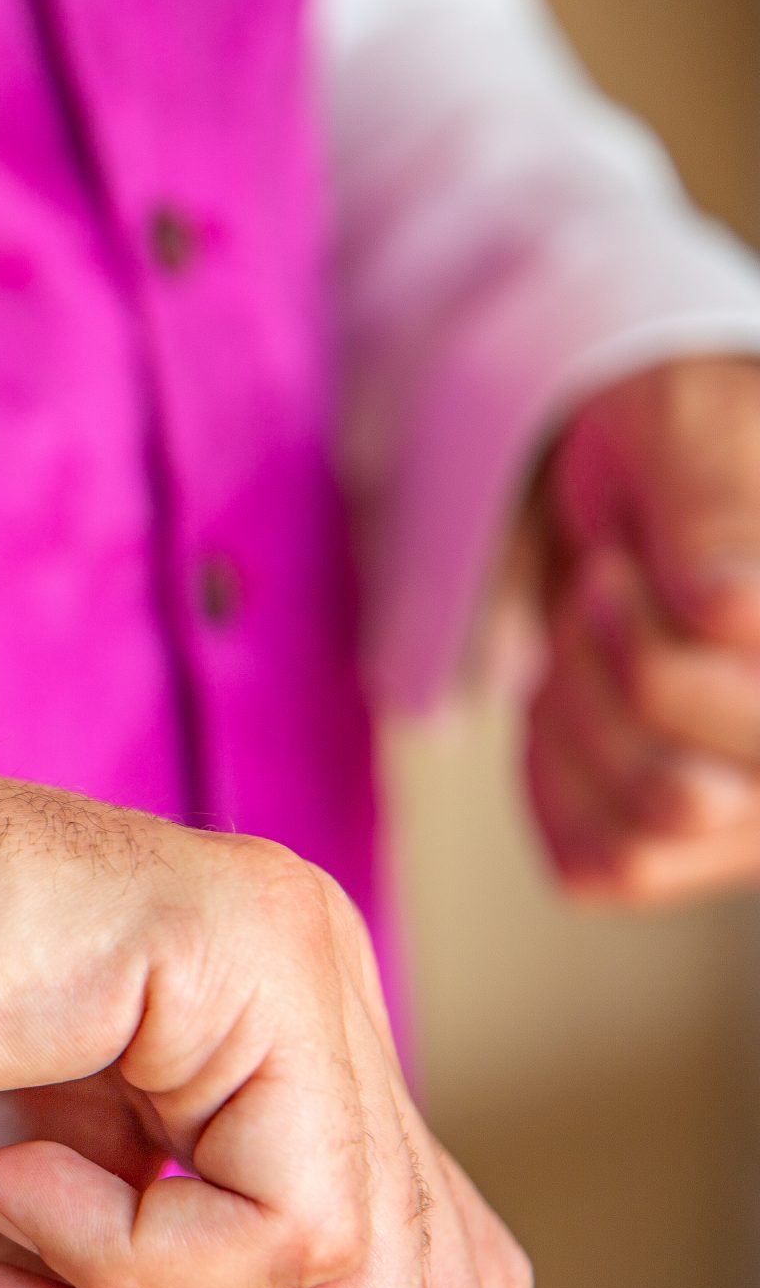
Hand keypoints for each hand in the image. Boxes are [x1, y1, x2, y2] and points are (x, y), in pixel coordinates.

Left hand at [529, 356, 759, 900]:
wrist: (648, 488)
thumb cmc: (686, 449)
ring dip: (576, 721)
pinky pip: (599, 863)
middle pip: (680, 791)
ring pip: (645, 829)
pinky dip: (555, 776)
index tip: (626, 555)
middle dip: (600, 675)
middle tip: (603, 593)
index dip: (644, 619)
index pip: (730, 667)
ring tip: (594, 643)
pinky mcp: (690, 851)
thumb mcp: (696, 425)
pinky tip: (575, 703)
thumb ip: (720, 505)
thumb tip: (732, 614)